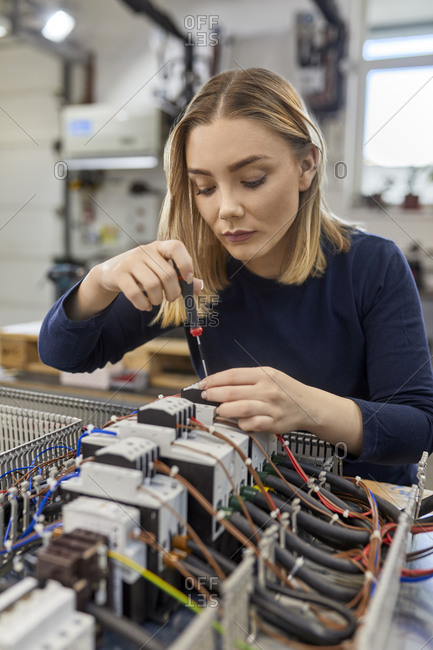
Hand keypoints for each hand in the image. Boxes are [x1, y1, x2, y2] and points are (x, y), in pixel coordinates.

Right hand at [66, 240, 201, 319]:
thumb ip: (180, 277)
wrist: (110, 272)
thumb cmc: (142, 272)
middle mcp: (145, 251)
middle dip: (173, 292)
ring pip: (152, 285)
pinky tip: (145, 306)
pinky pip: (135, 293)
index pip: (176, 247)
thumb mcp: (160, 270)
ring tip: (156, 302)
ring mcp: (130, 261)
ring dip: (158, 300)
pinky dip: (143, 304)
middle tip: (171, 298)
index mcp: (159, 247)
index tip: (187, 279)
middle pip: (167, 274)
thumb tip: (199, 285)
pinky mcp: (119, 274)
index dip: (185, 263)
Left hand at [199, 366, 315, 433]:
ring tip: (218, 409)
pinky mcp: (273, 423)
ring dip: (224, 409)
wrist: (309, 405)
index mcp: (264, 374)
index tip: (203, 383)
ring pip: (240, 408)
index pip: (233, 375)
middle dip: (214, 394)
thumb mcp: (270, 375)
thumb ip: (248, 378)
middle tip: (205, 396)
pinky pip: (251, 424)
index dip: (214, 379)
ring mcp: (270, 407)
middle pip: (232, 392)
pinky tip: (237, 420)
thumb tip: (220, 382)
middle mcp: (267, 390)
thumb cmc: (285, 390)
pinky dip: (241, 423)